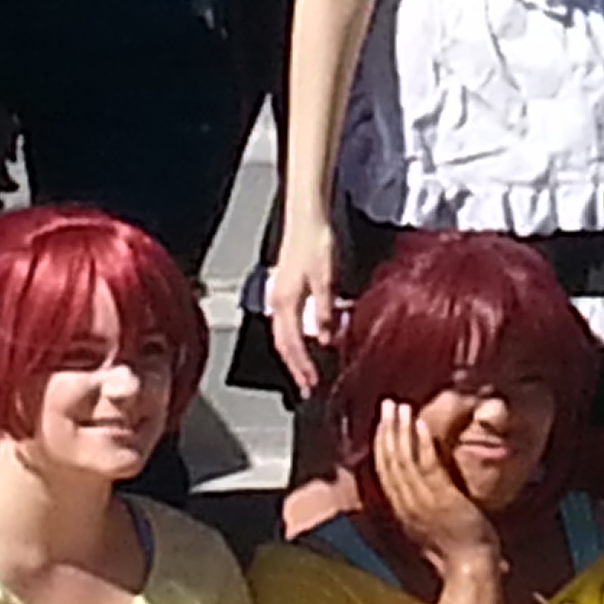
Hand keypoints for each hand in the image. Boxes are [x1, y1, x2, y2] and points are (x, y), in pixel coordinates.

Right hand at [264, 219, 340, 395]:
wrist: (306, 217)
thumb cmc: (315, 242)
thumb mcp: (326, 279)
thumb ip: (325, 311)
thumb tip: (326, 339)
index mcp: (286, 302)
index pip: (292, 344)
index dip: (302, 367)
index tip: (311, 384)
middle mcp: (278, 301)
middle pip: (283, 344)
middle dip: (295, 367)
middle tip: (307, 386)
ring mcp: (279, 294)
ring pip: (283, 334)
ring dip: (295, 354)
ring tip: (306, 370)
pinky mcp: (285, 287)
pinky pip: (287, 322)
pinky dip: (295, 337)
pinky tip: (306, 339)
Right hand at [370, 399, 499, 576]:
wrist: (470, 567)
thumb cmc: (456, 548)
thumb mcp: (430, 524)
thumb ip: (421, 504)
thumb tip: (420, 485)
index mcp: (402, 511)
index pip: (385, 472)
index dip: (382, 445)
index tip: (383, 422)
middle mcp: (407, 505)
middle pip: (390, 462)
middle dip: (387, 431)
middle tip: (387, 404)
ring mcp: (423, 502)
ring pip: (405, 461)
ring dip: (401, 432)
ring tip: (400, 408)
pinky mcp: (442, 499)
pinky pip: (428, 467)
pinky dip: (422, 445)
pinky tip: (422, 426)